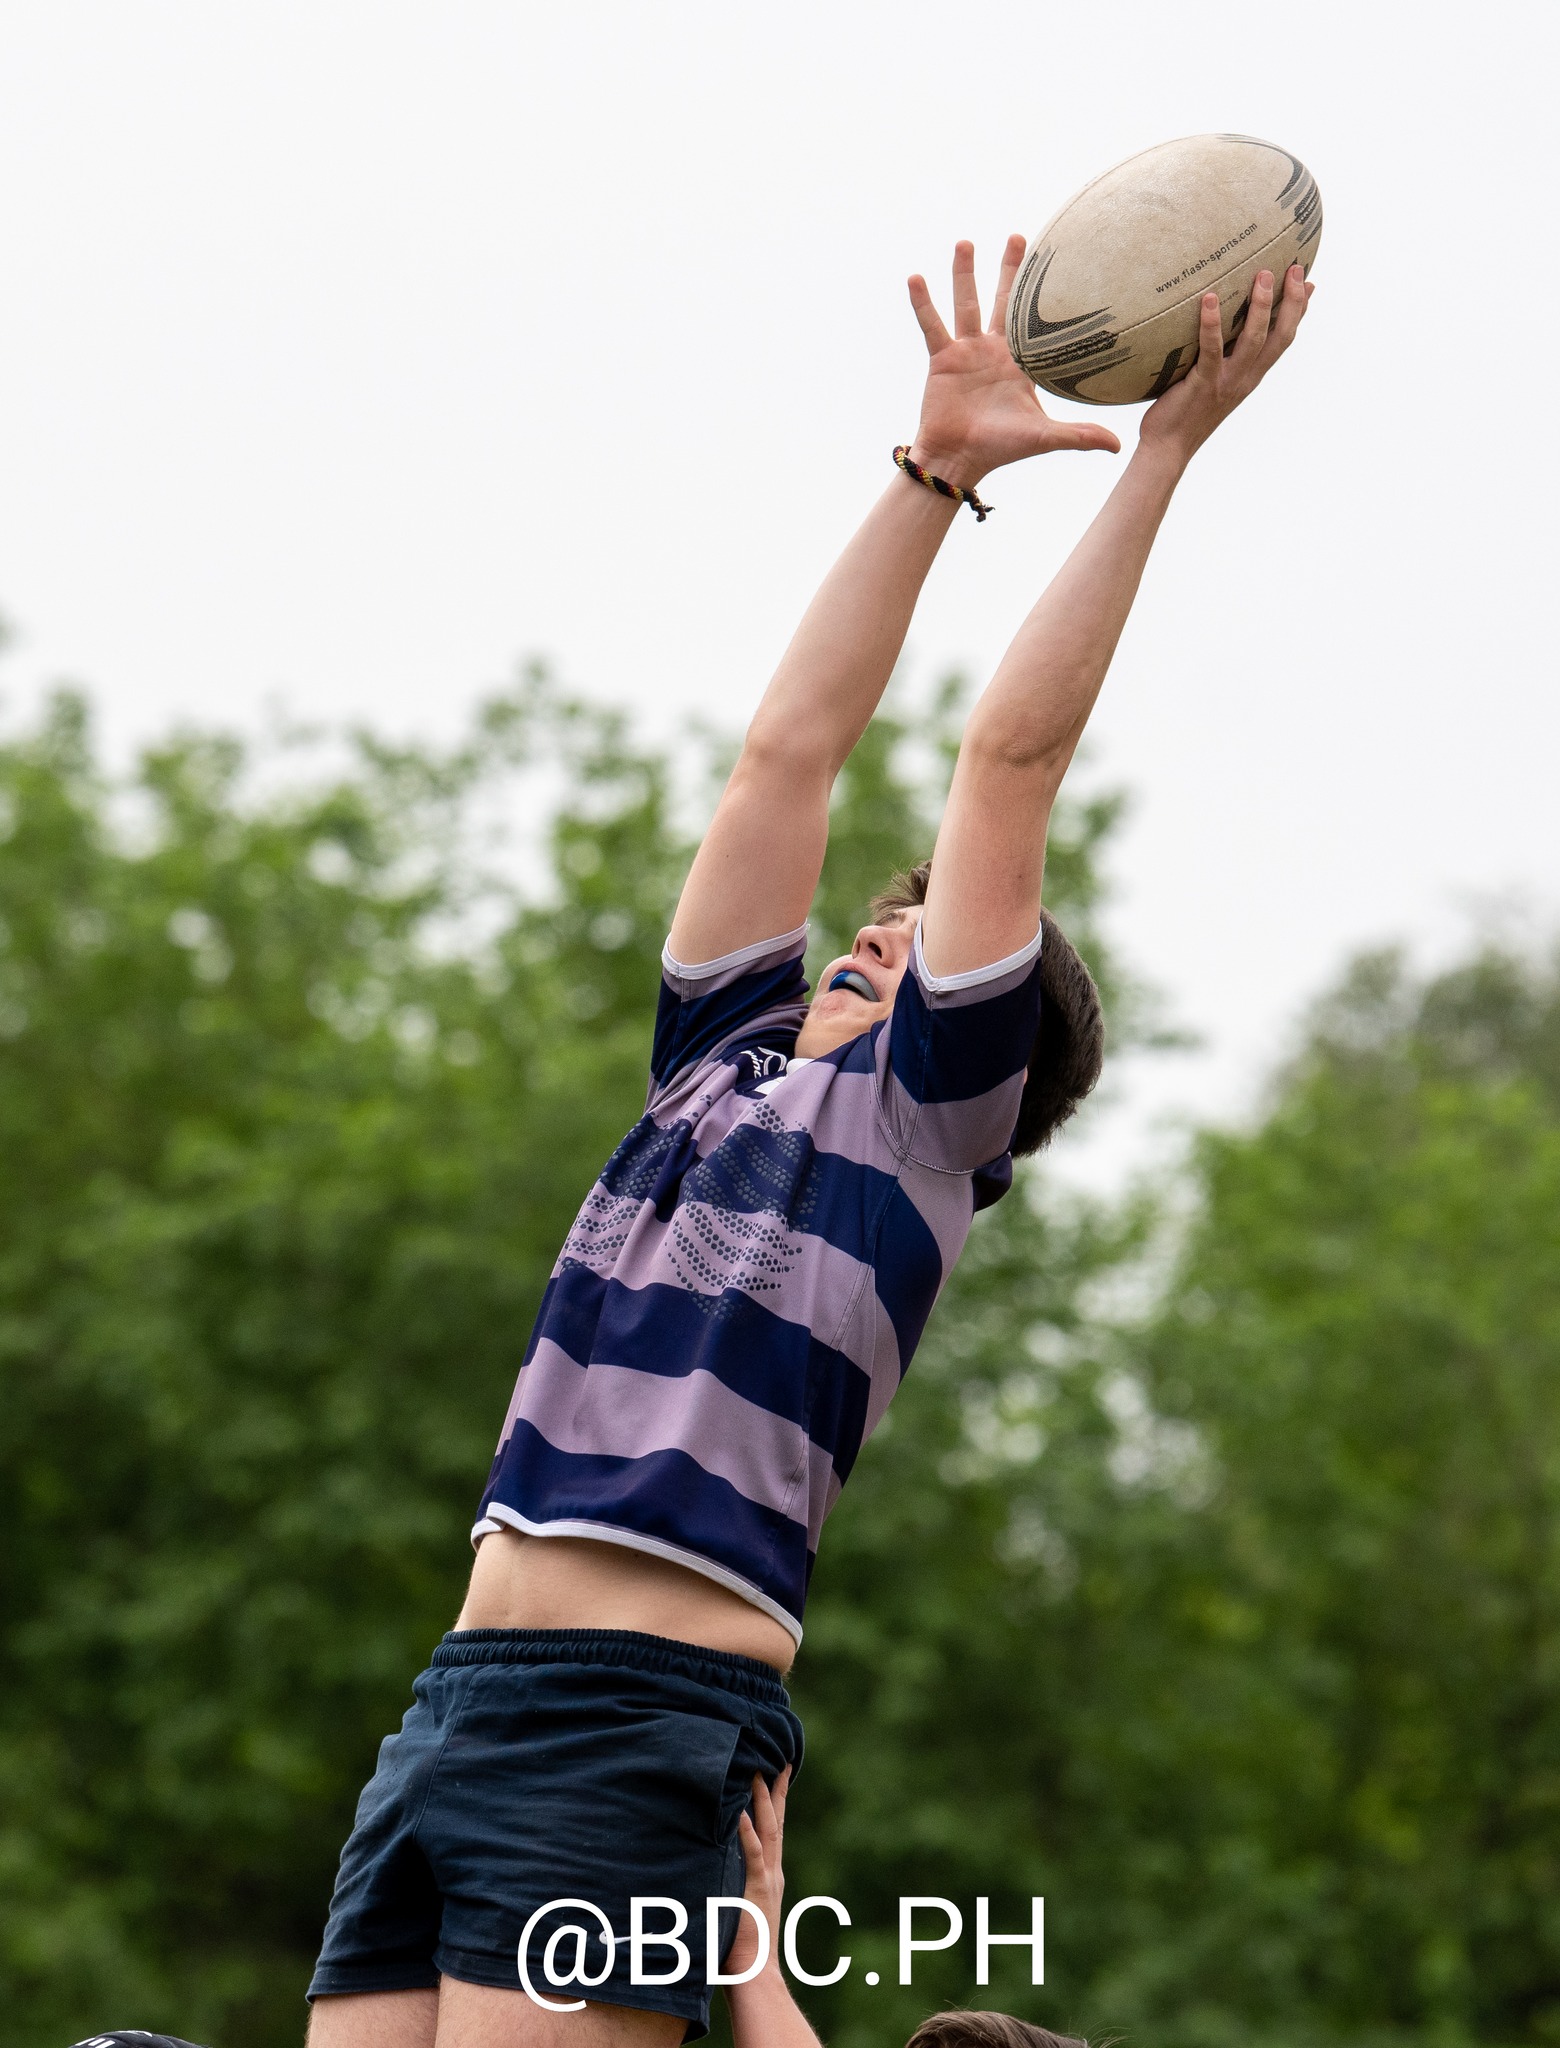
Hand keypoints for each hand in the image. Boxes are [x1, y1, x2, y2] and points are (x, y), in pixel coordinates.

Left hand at [724, 1768, 788, 1979]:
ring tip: (758, 1770)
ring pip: (768, 1830)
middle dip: (777, 1789)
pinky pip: (752, 1854)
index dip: (776, 1801)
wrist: (755, 1977)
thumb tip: (710, 1867)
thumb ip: (731, 1887)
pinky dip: (746, 1831)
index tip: (777, 1772)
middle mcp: (773, 1872)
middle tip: (777, 1758)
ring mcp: (766, 1879)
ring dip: (763, 1799)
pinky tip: (739, 1811)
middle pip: (778, 1821)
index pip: (775, 1829)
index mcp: (770, 1875)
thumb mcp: (738, 1909)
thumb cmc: (740, 1950)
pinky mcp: (755, 1889)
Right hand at [907, 237, 1120, 486]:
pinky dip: (923, 303)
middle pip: (1003, 300)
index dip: (1046, 296)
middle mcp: (993, 351)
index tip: (1058, 265)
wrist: (959, 459)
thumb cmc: (1001, 449)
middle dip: (1011, 269)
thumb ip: (1080, 435)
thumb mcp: (1045, 438)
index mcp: (1020, 363)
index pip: (1037, 322)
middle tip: (1019, 236)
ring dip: (964, 273)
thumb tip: (1119, 446)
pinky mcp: (941, 359)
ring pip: (965, 303)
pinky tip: (915, 276)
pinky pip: (932, 325)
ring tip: (965, 242)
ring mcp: (966, 352)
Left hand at [1139, 264, 1313, 464]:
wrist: (1167, 449)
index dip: (1299, 312)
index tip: (1309, 283)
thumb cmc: (1183, 412)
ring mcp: (1226, 382)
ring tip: (1262, 275)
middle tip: (1294, 268)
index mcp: (1250, 377)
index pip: (1283, 341)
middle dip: (1291, 302)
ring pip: (1253, 340)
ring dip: (1260, 307)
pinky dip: (1212, 324)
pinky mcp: (1203, 384)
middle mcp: (1244, 379)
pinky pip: (1211, 349)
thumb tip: (1218, 330)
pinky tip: (1211, 299)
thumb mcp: (1211, 382)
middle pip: (1279, 337)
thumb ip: (1221, 357)